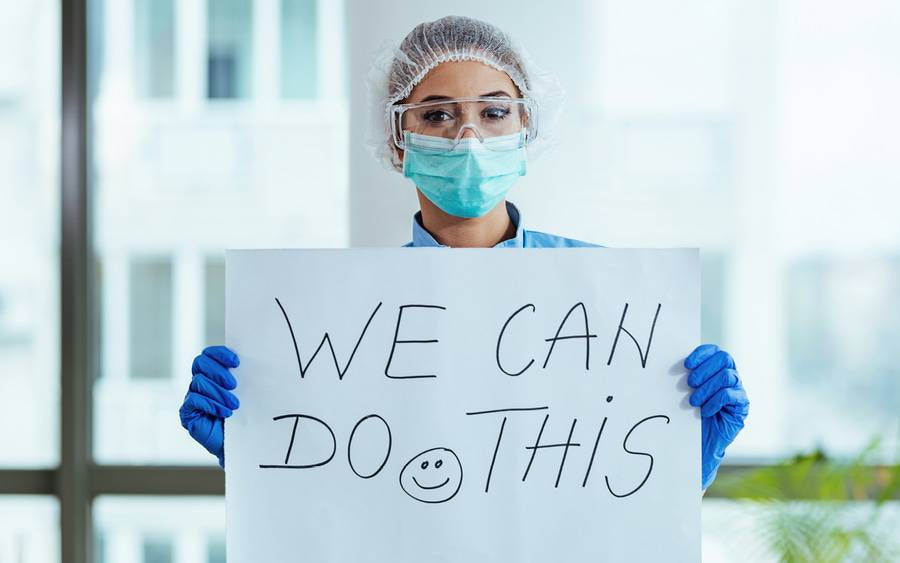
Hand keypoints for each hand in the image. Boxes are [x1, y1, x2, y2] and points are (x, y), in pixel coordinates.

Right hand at [179, 346, 240, 467]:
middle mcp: (200, 382)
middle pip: (200, 363)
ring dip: (219, 392)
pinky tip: (225, 413)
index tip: (236, 362)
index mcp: (213, 373)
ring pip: (199, 382)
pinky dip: (211, 404)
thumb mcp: (247, 393)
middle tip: (234, 385)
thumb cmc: (245, 415)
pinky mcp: (187, 413)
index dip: (220, 354)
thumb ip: (244, 377)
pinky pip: (194, 400)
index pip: (209, 354)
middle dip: (218, 372)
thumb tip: (253, 360)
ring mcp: (192, 396)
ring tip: (235, 404)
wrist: (241, 442)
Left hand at [684, 344, 748, 489]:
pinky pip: (730, 395)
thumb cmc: (687, 414)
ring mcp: (737, 390)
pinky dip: (715, 401)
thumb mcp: (683, 393)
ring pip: (727, 376)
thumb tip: (671, 362)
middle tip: (690, 383)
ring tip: (693, 401)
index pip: (714, 351)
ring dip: (707, 388)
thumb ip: (684, 377)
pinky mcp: (741, 406)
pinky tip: (704, 411)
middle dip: (705, 369)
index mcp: (715, 368)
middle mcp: (729, 376)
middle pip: (724, 359)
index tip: (687, 364)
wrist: (697, 443)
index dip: (702, 353)